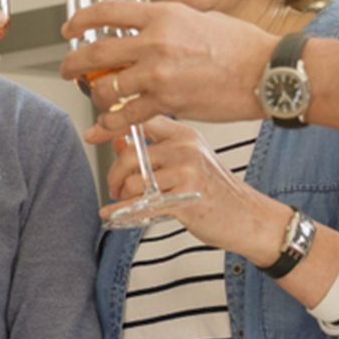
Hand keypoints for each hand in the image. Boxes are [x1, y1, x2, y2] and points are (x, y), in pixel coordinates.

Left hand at [59, 0, 274, 130]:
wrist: (267, 73)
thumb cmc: (242, 46)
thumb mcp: (200, 18)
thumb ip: (169, 23)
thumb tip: (150, 28)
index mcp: (162, 15)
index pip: (106, 13)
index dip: (80, 21)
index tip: (70, 29)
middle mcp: (156, 42)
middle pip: (96, 53)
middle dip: (73, 64)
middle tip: (67, 70)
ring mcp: (160, 74)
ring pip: (107, 89)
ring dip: (96, 97)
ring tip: (97, 100)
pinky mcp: (169, 103)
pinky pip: (127, 117)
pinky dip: (110, 125)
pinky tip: (103, 129)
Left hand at [97, 116, 288, 255]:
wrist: (247, 217)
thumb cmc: (217, 190)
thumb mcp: (189, 160)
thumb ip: (154, 149)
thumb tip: (118, 140)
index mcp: (185, 134)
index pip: (141, 121)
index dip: (113, 127)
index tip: (92, 134)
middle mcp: (185, 149)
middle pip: (130, 154)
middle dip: (116, 175)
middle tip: (116, 188)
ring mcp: (186, 173)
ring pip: (134, 181)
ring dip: (123, 196)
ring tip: (128, 203)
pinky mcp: (185, 199)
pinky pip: (142, 204)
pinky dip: (122, 212)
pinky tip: (111, 214)